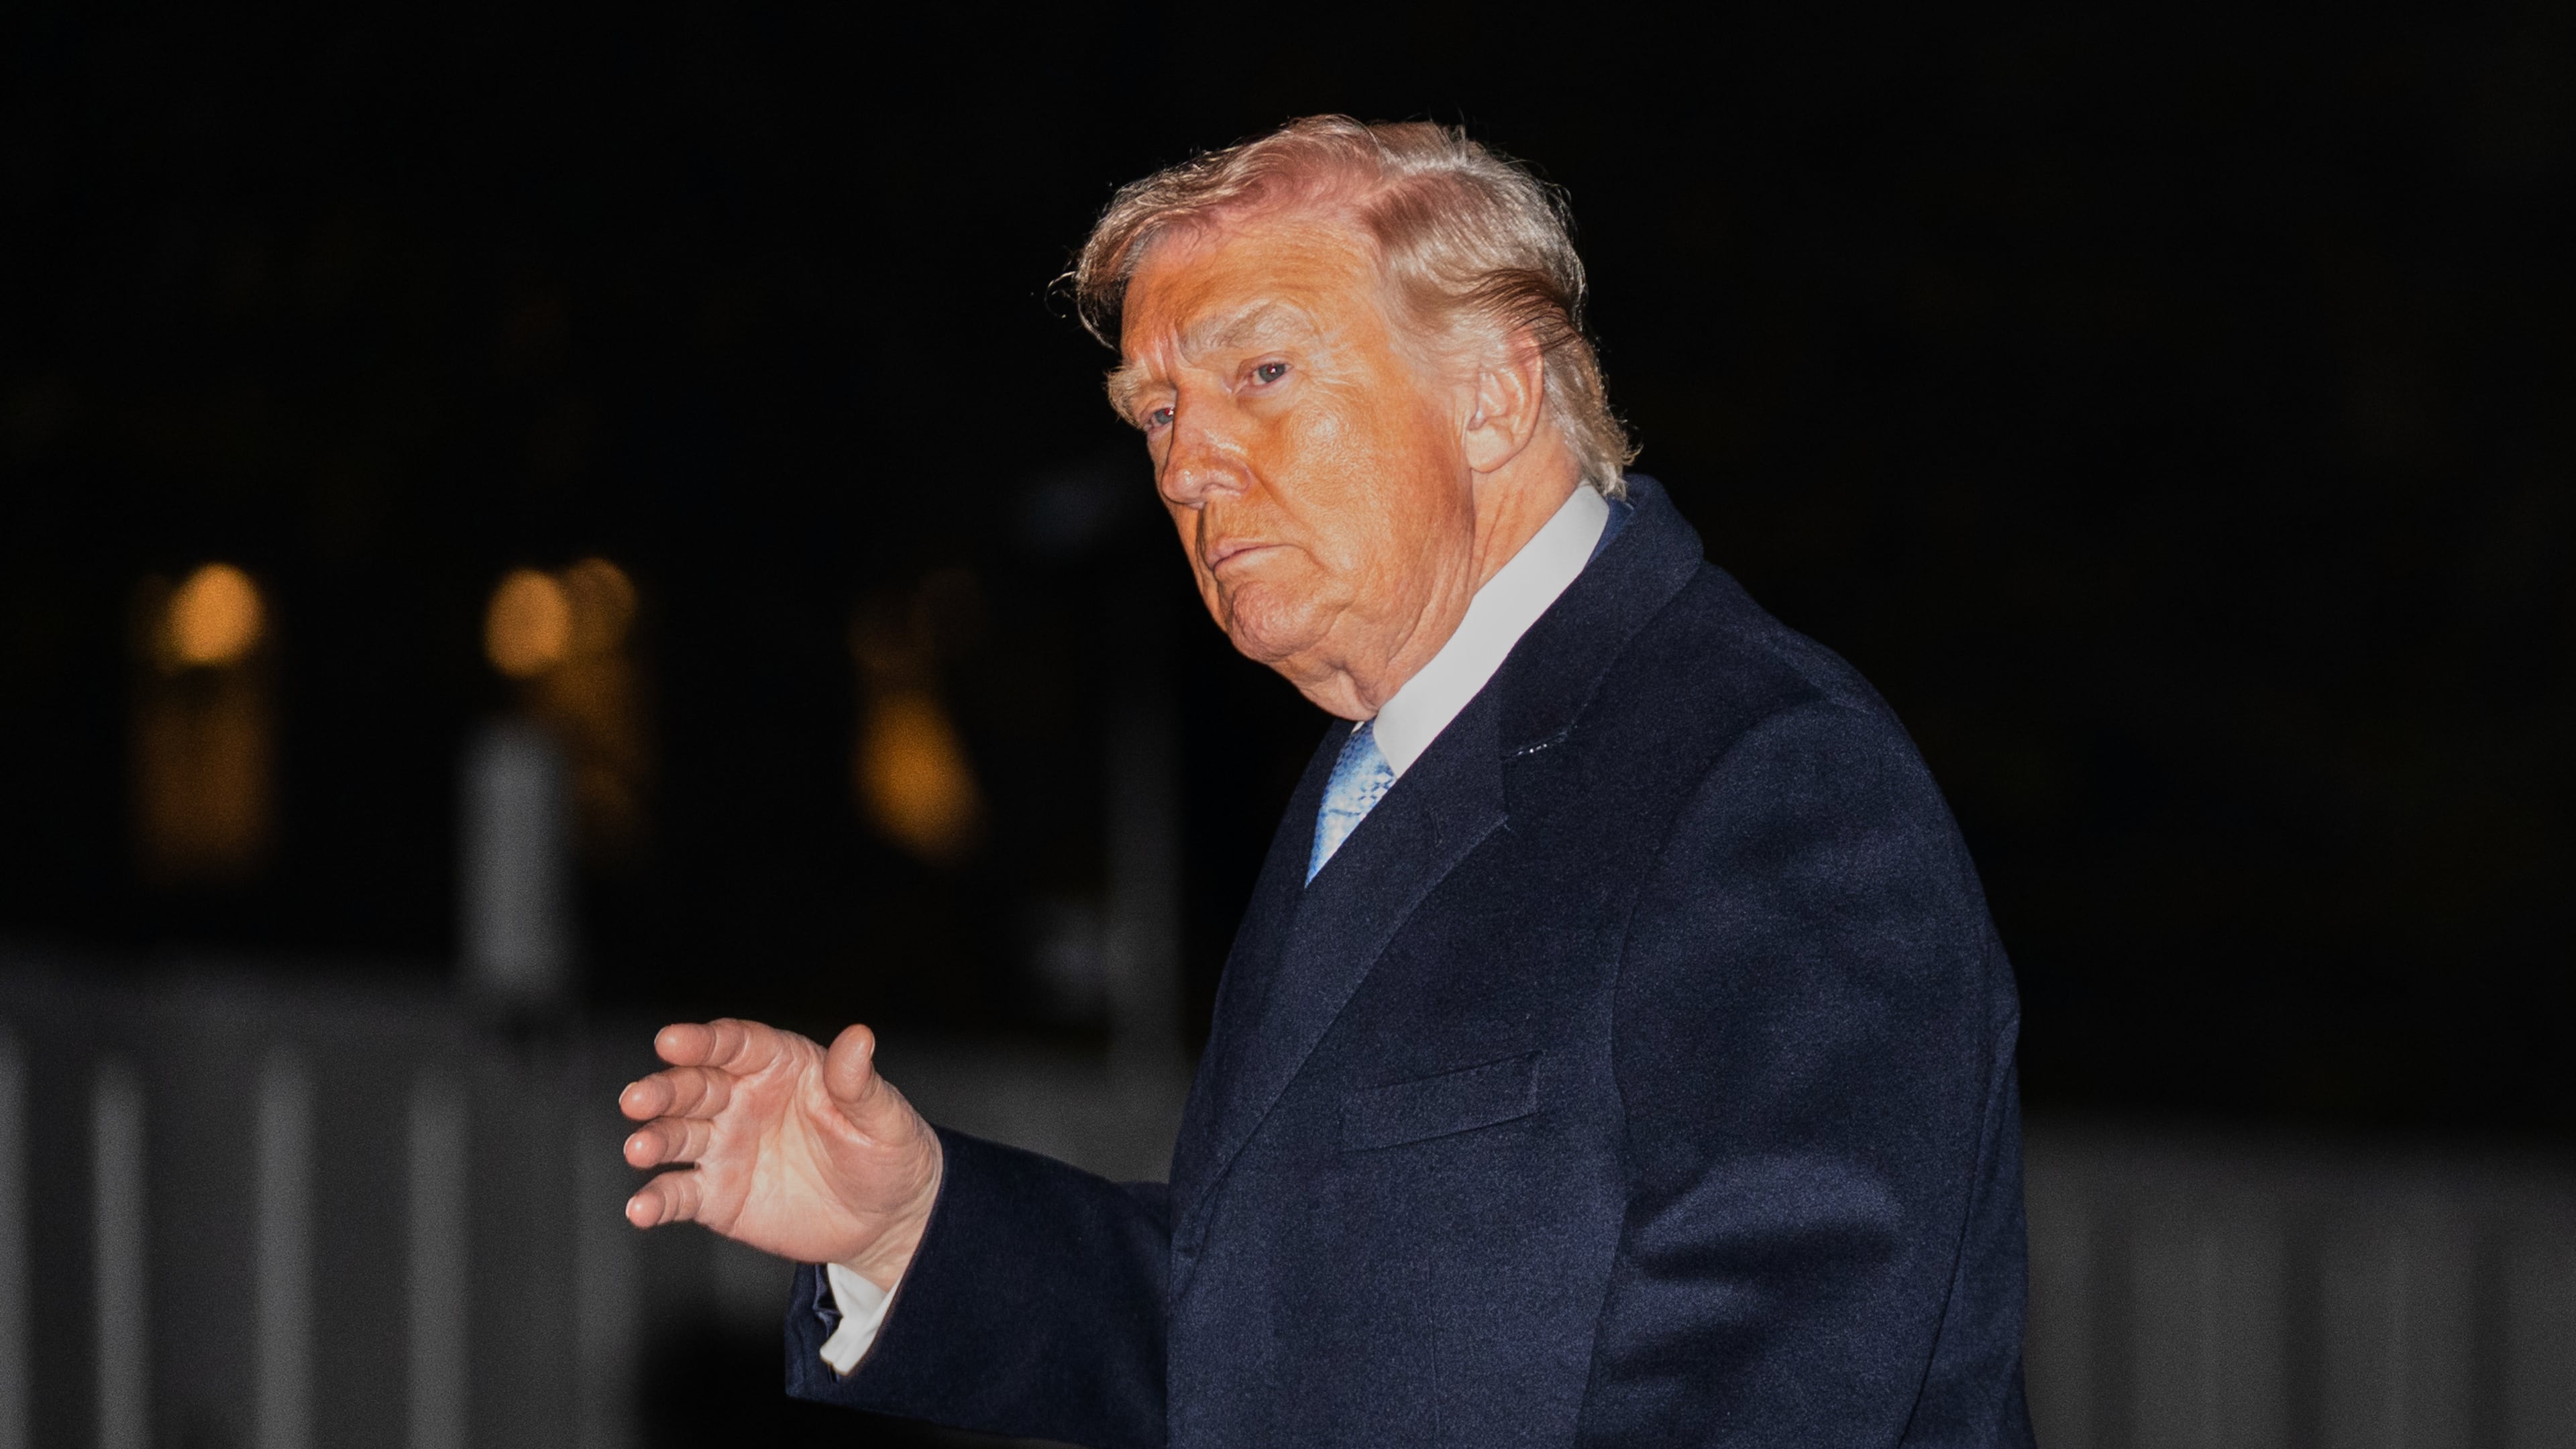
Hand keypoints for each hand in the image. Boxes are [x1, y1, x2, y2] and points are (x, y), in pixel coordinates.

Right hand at [619, 1019, 942, 1288]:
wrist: (887, 1218)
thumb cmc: (888, 1152)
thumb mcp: (884, 1116)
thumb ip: (859, 1081)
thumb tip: (859, 1037)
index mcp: (780, 1065)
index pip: (735, 1044)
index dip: (703, 1041)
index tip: (671, 1040)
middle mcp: (743, 1099)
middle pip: (693, 1086)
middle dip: (662, 1090)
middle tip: (637, 1100)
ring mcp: (726, 1146)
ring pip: (677, 1135)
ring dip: (653, 1140)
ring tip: (638, 1150)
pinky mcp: (718, 1196)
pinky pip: (680, 1194)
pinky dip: (657, 1200)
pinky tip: (641, 1209)